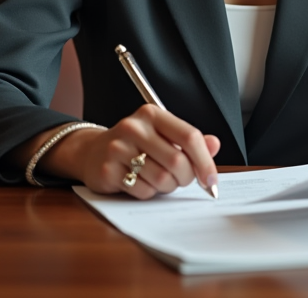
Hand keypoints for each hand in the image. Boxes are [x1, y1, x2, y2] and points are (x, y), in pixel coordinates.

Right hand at [46, 105, 220, 198]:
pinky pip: (142, 191)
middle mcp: (134, 127)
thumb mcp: (163, 135)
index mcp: (152, 114)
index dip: (205, 161)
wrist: (93, 152)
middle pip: (177, 160)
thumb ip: (190, 140)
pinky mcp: (108, 170)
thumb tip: (214, 144)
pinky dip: (149, 192)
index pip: (189, 136)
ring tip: (160, 178)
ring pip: (161, 178)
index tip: (211, 180)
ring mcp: (118, 148)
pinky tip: (141, 182)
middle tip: (182, 180)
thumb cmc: (136, 144)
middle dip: (186, 177)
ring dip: (168, 186)